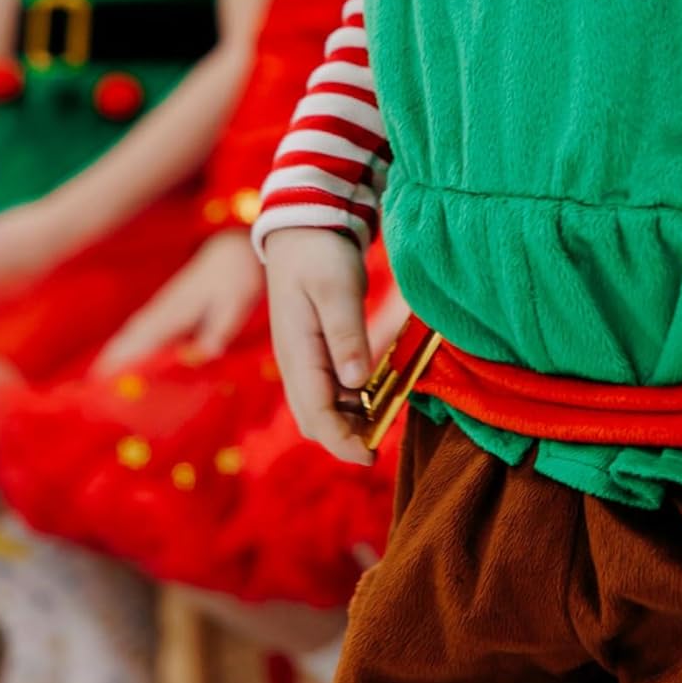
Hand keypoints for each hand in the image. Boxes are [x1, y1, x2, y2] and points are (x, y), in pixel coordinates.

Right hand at [95, 230, 263, 373]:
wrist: (233, 252)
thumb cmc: (237, 279)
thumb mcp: (235, 306)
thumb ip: (220, 330)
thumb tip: (207, 353)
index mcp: (178, 310)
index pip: (145, 338)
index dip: (126, 358)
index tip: (106, 374)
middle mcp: (165, 308)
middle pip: (132, 335)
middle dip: (113, 356)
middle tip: (94, 380)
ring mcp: (165, 304)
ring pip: (135, 329)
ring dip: (118, 348)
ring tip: (100, 370)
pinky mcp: (169, 303)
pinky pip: (144, 324)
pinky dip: (131, 338)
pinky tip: (126, 346)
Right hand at [263, 226, 372, 466]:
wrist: (305, 226)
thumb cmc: (320, 254)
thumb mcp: (338, 291)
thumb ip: (346, 336)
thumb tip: (355, 384)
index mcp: (297, 354)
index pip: (315, 415)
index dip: (342, 441)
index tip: (372, 456)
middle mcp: (295, 363)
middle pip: (314, 420)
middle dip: (346, 437)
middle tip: (383, 441)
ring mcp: (302, 358)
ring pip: (322, 407)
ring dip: (350, 420)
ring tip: (386, 417)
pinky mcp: (314, 350)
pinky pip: (330, 388)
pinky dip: (352, 400)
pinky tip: (378, 393)